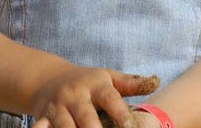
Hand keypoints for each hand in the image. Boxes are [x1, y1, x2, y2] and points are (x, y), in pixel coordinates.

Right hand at [32, 67, 156, 127]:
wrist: (49, 79)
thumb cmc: (87, 82)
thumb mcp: (108, 77)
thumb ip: (130, 83)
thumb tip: (156, 82)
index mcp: (95, 85)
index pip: (110, 98)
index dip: (120, 113)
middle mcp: (75, 95)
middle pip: (87, 117)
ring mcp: (58, 107)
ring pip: (65, 127)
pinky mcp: (43, 118)